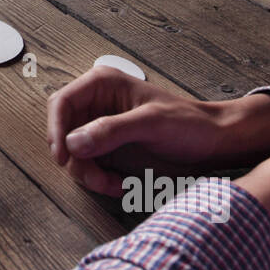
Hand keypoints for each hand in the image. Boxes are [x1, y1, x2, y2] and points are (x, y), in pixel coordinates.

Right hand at [51, 66, 269, 195]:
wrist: (214, 144)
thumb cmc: (190, 124)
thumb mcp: (151, 123)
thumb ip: (111, 130)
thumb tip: (73, 142)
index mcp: (103, 85)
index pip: (62, 103)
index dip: (56, 129)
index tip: (63, 156)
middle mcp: (97, 104)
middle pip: (63, 132)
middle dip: (76, 159)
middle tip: (96, 177)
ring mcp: (101, 128)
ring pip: (74, 154)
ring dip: (88, 174)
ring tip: (113, 184)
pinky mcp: (108, 149)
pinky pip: (89, 166)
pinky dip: (99, 179)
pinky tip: (119, 185)